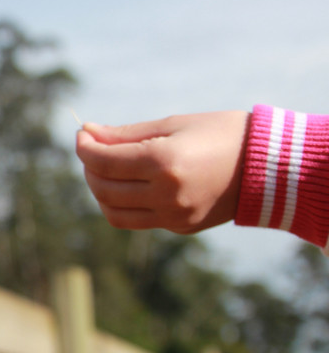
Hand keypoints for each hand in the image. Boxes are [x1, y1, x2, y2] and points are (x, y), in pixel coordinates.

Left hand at [75, 112, 248, 233]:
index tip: (83, 134)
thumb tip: (88, 133)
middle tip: (93, 149)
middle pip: (103, 188)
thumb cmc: (221, 134)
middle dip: (89, 168)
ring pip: (113, 212)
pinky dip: (121, 203)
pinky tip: (128, 184)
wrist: (269, 166)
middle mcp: (166, 193)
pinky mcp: (181, 227)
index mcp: (164, 162)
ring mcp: (174, 215)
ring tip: (106, 169)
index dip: (84, 147)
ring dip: (100, 190)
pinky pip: (136, 220)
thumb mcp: (172, 125)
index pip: (103, 161)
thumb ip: (126, 134)